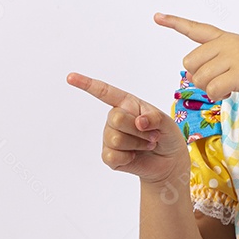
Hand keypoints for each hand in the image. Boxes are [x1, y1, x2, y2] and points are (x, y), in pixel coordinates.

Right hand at [66, 71, 188, 183]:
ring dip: (138, 144)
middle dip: (138, 129)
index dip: (86, 84)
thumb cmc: (166, 135)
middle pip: (116, 118)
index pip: (104, 92)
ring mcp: (109, 137)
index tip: (70, 77)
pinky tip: (135, 155)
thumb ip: (154, 117)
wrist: (168, 161)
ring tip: (147, 144)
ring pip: (116, 139)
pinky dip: (129, 157)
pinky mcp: (109, 156)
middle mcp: (114, 118)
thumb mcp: (166, 122)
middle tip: (152, 135)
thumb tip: (139, 122)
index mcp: (126, 104)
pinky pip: (113, 156)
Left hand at [154, 12, 238, 114]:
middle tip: (222, 83)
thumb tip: (195, 75)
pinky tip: (231, 93)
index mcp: (230, 38)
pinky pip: (211, 89)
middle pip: (190, 62)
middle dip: (200, 78)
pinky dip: (218, 96)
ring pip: (199, 78)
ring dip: (211, 90)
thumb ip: (220, 62)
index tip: (157, 16)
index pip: (198, 29)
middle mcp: (230, 43)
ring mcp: (236, 56)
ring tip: (231, 87)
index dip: (175, 23)